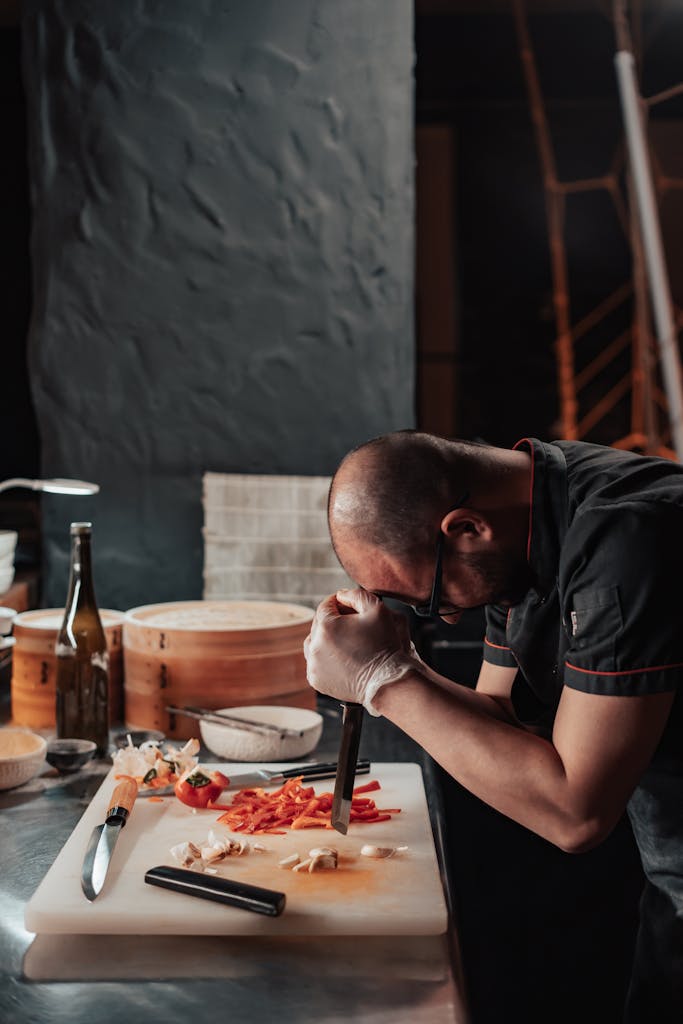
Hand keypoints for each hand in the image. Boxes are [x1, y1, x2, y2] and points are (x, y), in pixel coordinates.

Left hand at [304, 589, 422, 714]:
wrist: (386, 681)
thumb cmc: (384, 645)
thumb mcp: (377, 609)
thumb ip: (356, 595)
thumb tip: (341, 595)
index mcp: (326, 626)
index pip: (326, 605)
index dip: (338, 602)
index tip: (348, 605)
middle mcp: (314, 645)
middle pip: (318, 624)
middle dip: (333, 620)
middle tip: (350, 624)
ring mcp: (313, 664)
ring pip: (313, 643)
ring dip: (325, 638)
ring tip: (343, 640)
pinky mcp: (316, 679)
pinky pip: (316, 662)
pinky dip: (324, 658)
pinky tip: (340, 656)